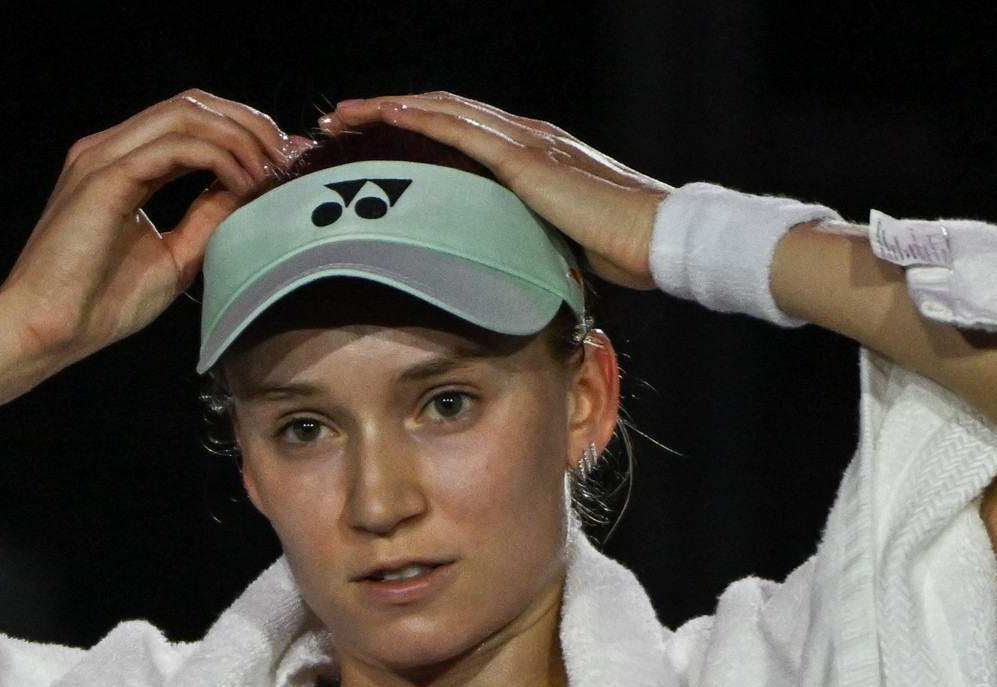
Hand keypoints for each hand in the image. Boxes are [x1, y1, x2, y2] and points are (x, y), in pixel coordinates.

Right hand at [0, 90, 303, 365]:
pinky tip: (244, 183)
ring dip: (240, 136)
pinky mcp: (104, 177)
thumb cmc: (100, 303)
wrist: (47, 329)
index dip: (244, 130)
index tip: (287, 159)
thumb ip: (207, 216)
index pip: (191, 121)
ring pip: (186, 114)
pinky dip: (219, 158)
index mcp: (123, 164)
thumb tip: (249, 190)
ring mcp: (104, 158)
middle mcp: (111, 150)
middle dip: (250, 123)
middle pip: (193, 105)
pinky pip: (174, 148)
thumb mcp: (176, 255)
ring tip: (272, 169)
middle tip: (289, 156)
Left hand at [321, 92, 669, 289]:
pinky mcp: (524, 159)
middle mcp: (524, 136)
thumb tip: (498, 267)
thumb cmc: (622, 247)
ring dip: (387, 109)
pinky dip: (418, 118)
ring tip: (341, 116)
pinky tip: (385, 115)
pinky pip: (459, 129)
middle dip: (385, 112)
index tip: (371, 140)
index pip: (460, 130)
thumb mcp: (559, 241)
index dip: (414, 128)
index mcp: (532, 154)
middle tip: (338, 121)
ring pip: (440, 110)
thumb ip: (525, 239)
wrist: (658, 237)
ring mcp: (523, 142)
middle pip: (440, 110)